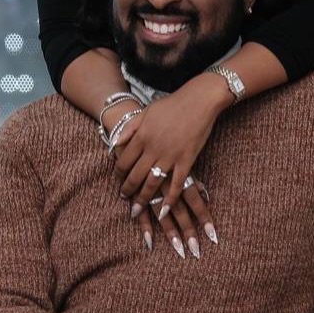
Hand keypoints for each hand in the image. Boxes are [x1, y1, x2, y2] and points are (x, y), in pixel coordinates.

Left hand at [110, 88, 222, 255]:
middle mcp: (152, 148)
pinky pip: (177, 185)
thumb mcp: (145, 112)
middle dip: (127, 190)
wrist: (199, 101)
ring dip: (143, 199)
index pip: (124, 161)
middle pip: (135, 175)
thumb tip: (115, 144)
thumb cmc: (171, 104)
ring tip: (137, 209)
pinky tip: (164, 211)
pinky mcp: (186, 160)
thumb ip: (129, 128)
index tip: (117, 181)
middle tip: (124, 199)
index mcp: (141, 136)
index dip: (118, 174)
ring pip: (152, 183)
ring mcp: (170, 156)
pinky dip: (170, 200)